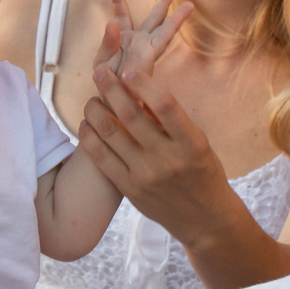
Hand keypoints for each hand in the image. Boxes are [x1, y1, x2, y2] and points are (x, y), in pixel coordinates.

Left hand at [78, 0, 235, 239]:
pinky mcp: (129, 188)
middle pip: (131, 116)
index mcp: (191, 142)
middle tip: (99, 72)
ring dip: (95, 111)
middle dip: (111, 89)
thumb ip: (172, 121)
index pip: (165, 105)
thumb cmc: (202, 172)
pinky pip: (102, 158)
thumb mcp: (198, 143)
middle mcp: (168, 158)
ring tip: (91, 99)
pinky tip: (86, 125)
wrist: (203, 218)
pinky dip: (90, 138)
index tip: (128, 70)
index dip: (143, 84)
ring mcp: (145, 175)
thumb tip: (141, 88)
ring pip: (111, 134)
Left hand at [100, 0, 191, 82]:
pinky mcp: (152, 56)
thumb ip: (107, 43)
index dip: (119, 1)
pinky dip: (172, 26)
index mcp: (122, 40)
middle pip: (152, 19)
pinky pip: (164, 39)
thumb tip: (111, 23)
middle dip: (162, 4)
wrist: (113, 102)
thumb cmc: (107, 83)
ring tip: (189, 3)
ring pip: (164, 28)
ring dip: (177, 15)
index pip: (122, 16)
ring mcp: (146, 49)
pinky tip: (181, 14)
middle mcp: (137, 42)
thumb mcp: (101, 62)